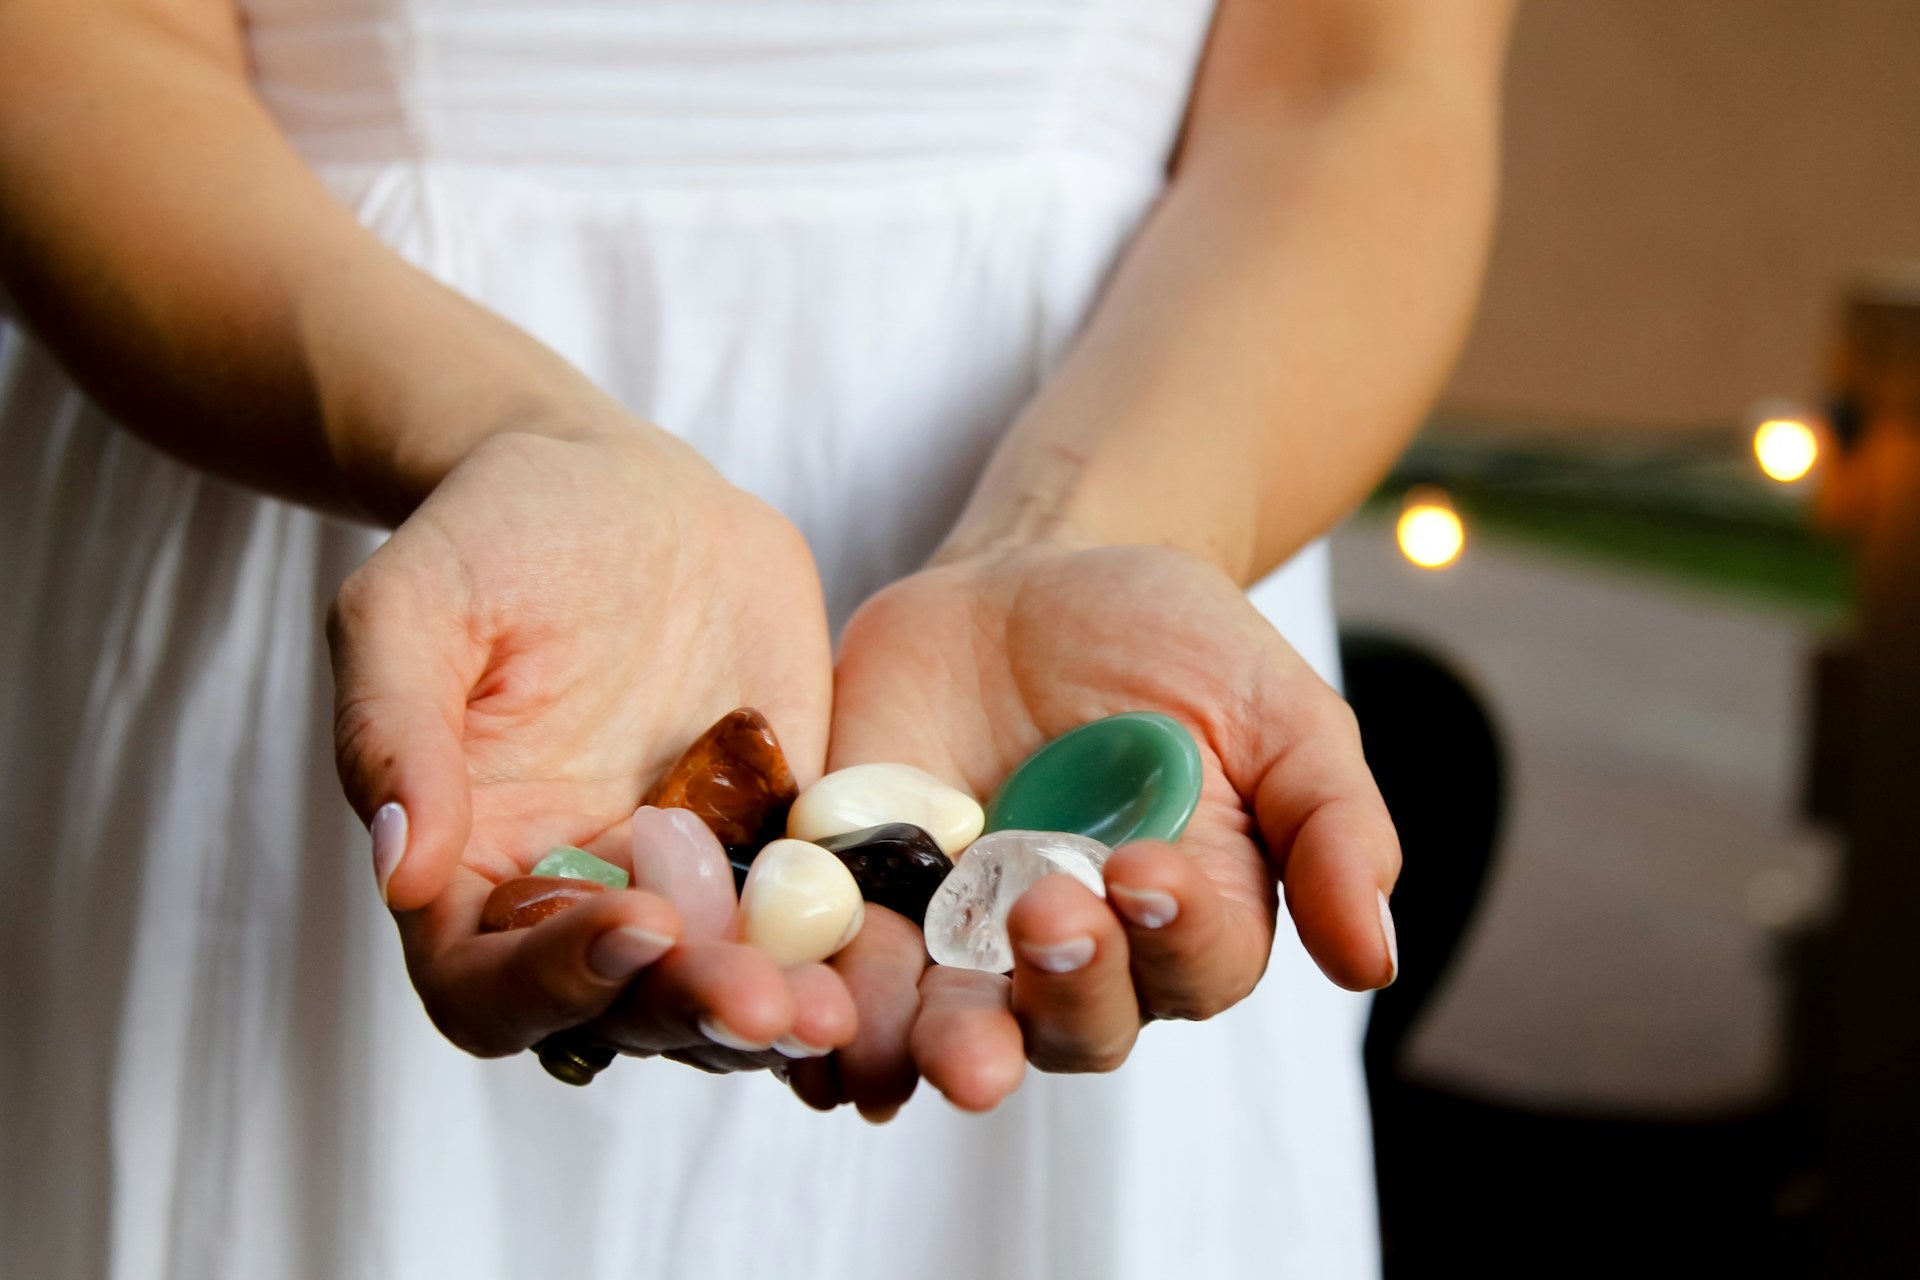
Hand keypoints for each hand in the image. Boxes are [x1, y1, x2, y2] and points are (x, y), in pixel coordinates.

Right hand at [329, 425, 855, 1072]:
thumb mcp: (411, 606)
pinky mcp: (779, 842)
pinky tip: (893, 949)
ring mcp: (690, 883)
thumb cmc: (492, 539)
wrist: (624, 493)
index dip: (552, 984)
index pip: (488, 986)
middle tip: (766, 1002)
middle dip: (689, 1014)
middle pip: (623, 1010)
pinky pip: (814, 917)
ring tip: (834, 1009)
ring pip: (725, 990)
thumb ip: (392, 731)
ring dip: (774, 1010)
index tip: (636, 925)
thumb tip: (398, 870)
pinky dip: (845, 947)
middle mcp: (580, 899)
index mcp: (472, 871)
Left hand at [793, 543, 1398, 1113]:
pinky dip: (826, 1002)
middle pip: (1071, 1026)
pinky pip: (843, 973)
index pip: (1191, 969)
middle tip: (1044, 916)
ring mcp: (960, 937)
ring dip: (932, 1042)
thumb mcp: (1278, 709)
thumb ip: (1331, 825)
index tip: (1145, 869)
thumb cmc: (1174, 642)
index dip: (1173, 936)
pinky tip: (810, 1009)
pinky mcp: (863, 897)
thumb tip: (1373, 961)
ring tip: (920, 1032)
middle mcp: (1074, 957)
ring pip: (950, 1029)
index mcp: (1183, 923)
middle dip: (1059, 990)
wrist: (1035, 572)